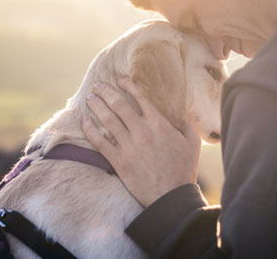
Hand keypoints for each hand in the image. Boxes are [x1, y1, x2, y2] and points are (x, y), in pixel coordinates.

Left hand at [82, 78, 200, 206]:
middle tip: (98, 86)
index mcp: (159, 124)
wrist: (171, 196)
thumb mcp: (191, 142)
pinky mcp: (119, 161)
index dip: (128, 85)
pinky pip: (100, 142)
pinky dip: (90, 130)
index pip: (140, 97)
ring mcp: (128, 146)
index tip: (120, 79)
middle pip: (119, 105)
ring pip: (107, 120)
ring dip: (96, 106)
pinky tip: (85, 122)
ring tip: (89, 98)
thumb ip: (184, 123)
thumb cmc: (183, 169)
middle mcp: (141, 131)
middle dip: (106, 92)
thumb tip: (178, 109)